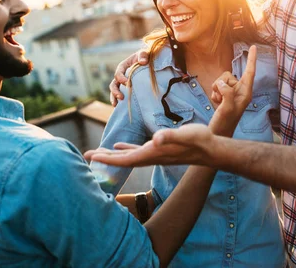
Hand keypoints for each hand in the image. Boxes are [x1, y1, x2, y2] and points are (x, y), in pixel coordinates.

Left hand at [85, 123, 215, 166]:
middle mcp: (151, 156)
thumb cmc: (199, 140)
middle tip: (85, 155)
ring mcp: (154, 154)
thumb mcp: (185, 135)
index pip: (126, 159)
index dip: (108, 158)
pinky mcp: (158, 150)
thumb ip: (170, 137)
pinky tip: (118, 146)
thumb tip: (156, 139)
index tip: (92, 157)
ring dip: (112, 155)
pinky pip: (137, 151)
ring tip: (97, 153)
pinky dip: (125, 149)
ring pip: (128, 156)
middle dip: (104, 158)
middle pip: (122, 160)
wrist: (211, 148)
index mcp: (153, 153)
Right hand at [109, 50, 148, 105]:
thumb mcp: (145, 53)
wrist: (148, 61)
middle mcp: (120, 75)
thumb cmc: (145, 57)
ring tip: (116, 104)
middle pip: (114, 83)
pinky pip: (119, 94)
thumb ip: (143, 55)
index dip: (121, 78)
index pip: (118, 73)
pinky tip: (118, 107)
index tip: (128, 83)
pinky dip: (117, 100)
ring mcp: (122, 82)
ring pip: (114, 90)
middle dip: (115, 91)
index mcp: (123, 66)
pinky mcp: (126, 88)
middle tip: (121, 97)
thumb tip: (142, 62)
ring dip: (114, 97)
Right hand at [208, 45, 256, 136]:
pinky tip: (216, 103)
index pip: (250, 72)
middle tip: (220, 99)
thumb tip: (222, 84)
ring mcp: (232, 94)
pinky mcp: (224, 96)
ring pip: (221, 80)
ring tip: (218, 102)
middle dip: (221, 84)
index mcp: (246, 93)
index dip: (251, 59)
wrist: (216, 134)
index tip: (254, 46)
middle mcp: (240, 92)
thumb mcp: (227, 108)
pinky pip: (216, 87)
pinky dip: (214, 94)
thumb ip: (227, 93)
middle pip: (229, 75)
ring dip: (216, 90)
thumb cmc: (224, 124)